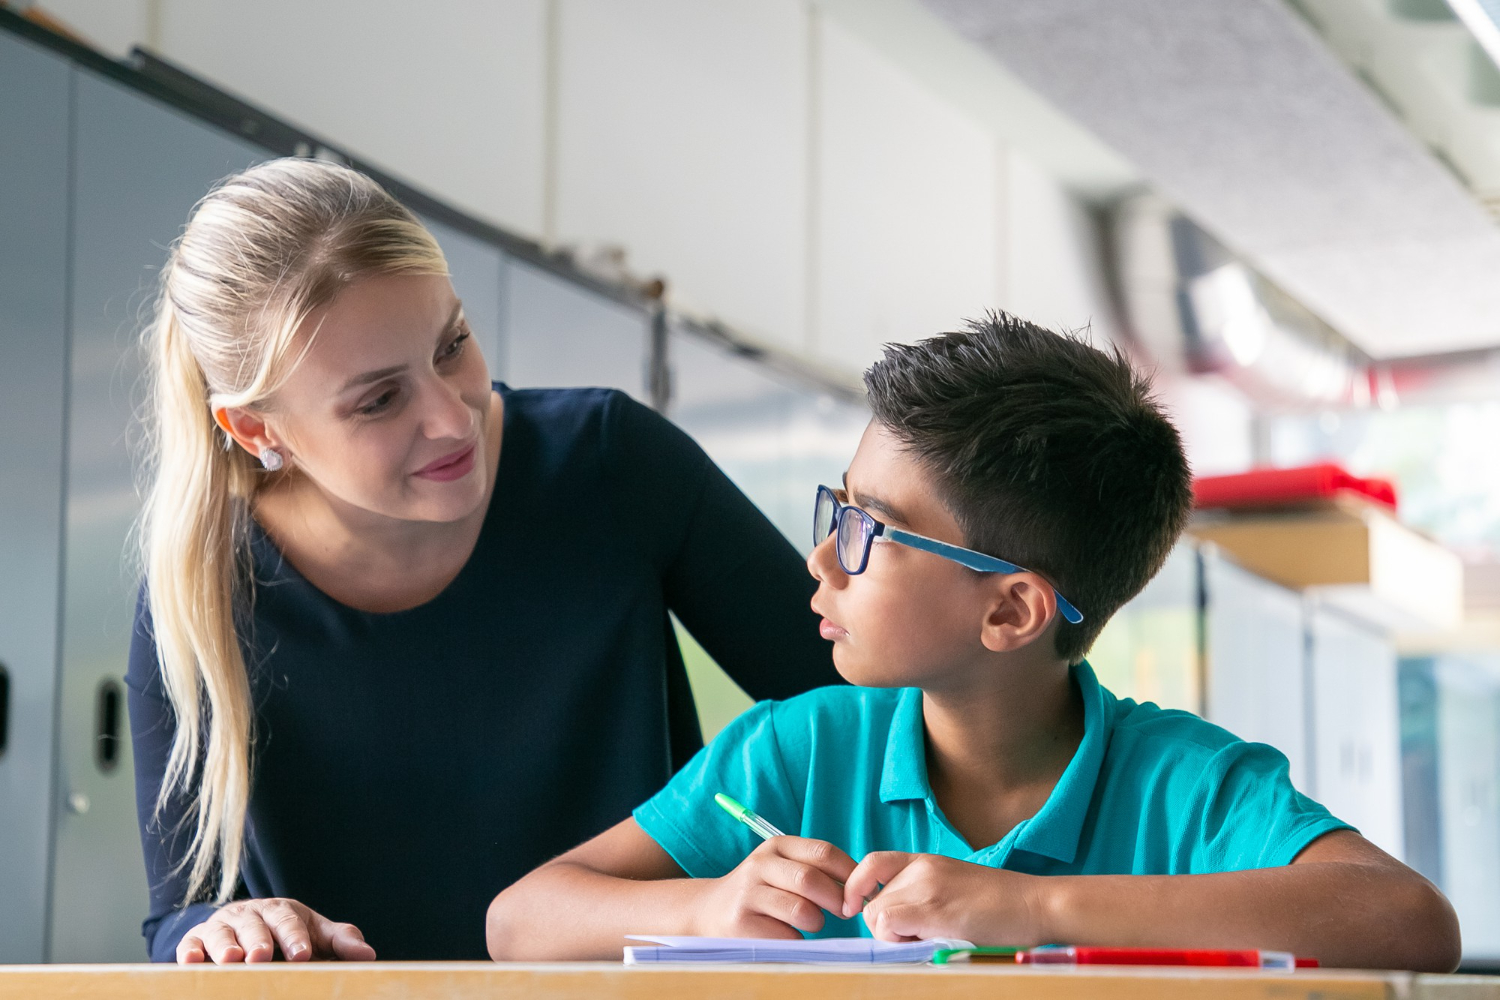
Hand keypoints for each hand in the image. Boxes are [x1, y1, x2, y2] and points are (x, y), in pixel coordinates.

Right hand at [176, 897, 376, 963]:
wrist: (247, 928)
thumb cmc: (289, 935)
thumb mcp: (315, 933)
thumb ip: (340, 942)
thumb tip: (369, 955)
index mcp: (282, 910)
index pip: (290, 921)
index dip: (295, 938)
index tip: (302, 956)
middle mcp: (250, 914)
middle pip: (255, 925)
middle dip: (259, 940)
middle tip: (262, 957)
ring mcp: (222, 926)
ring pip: (222, 933)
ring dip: (224, 946)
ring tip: (230, 960)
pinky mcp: (197, 939)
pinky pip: (190, 943)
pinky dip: (189, 951)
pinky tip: (191, 961)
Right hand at [692, 837, 857, 938]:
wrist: (709, 910)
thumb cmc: (762, 890)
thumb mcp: (784, 868)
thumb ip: (817, 869)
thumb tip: (863, 884)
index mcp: (777, 846)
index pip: (824, 853)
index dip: (850, 874)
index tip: (860, 892)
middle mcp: (760, 865)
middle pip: (812, 880)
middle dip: (836, 901)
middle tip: (844, 912)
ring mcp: (748, 894)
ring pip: (801, 910)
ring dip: (816, 922)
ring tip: (810, 922)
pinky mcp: (741, 924)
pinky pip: (786, 935)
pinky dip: (796, 939)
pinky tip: (785, 933)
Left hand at [842, 852, 1045, 945]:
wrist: (1037, 904)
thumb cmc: (1003, 906)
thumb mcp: (954, 887)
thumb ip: (922, 894)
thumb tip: (891, 919)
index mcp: (925, 861)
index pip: (871, 863)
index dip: (856, 887)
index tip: (856, 908)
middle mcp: (920, 868)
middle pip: (872, 901)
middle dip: (886, 927)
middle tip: (919, 938)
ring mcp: (925, 886)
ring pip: (876, 915)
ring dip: (894, 938)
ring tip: (930, 941)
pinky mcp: (932, 908)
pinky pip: (889, 924)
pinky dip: (899, 942)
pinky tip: (929, 944)